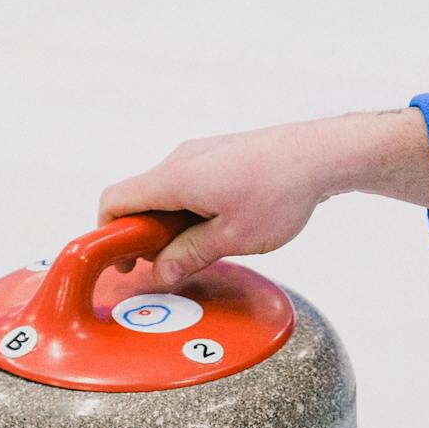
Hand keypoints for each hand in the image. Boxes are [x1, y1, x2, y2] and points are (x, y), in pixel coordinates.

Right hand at [98, 109, 428, 287]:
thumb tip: (160, 273)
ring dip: (170, 225)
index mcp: (174, 178)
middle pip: (138, 199)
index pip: (115, 201)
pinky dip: (189, 210)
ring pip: (165, 194)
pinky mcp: (218, 156)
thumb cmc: (281, 191)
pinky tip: (219, 229)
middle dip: (144, 236)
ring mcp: (199, 154)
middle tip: (167, 265)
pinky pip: (187, 185)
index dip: (107, 235)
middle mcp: (180, 160)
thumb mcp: (232, 238)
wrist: (321, 154)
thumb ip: (189, 256)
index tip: (123, 262)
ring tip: (200, 250)